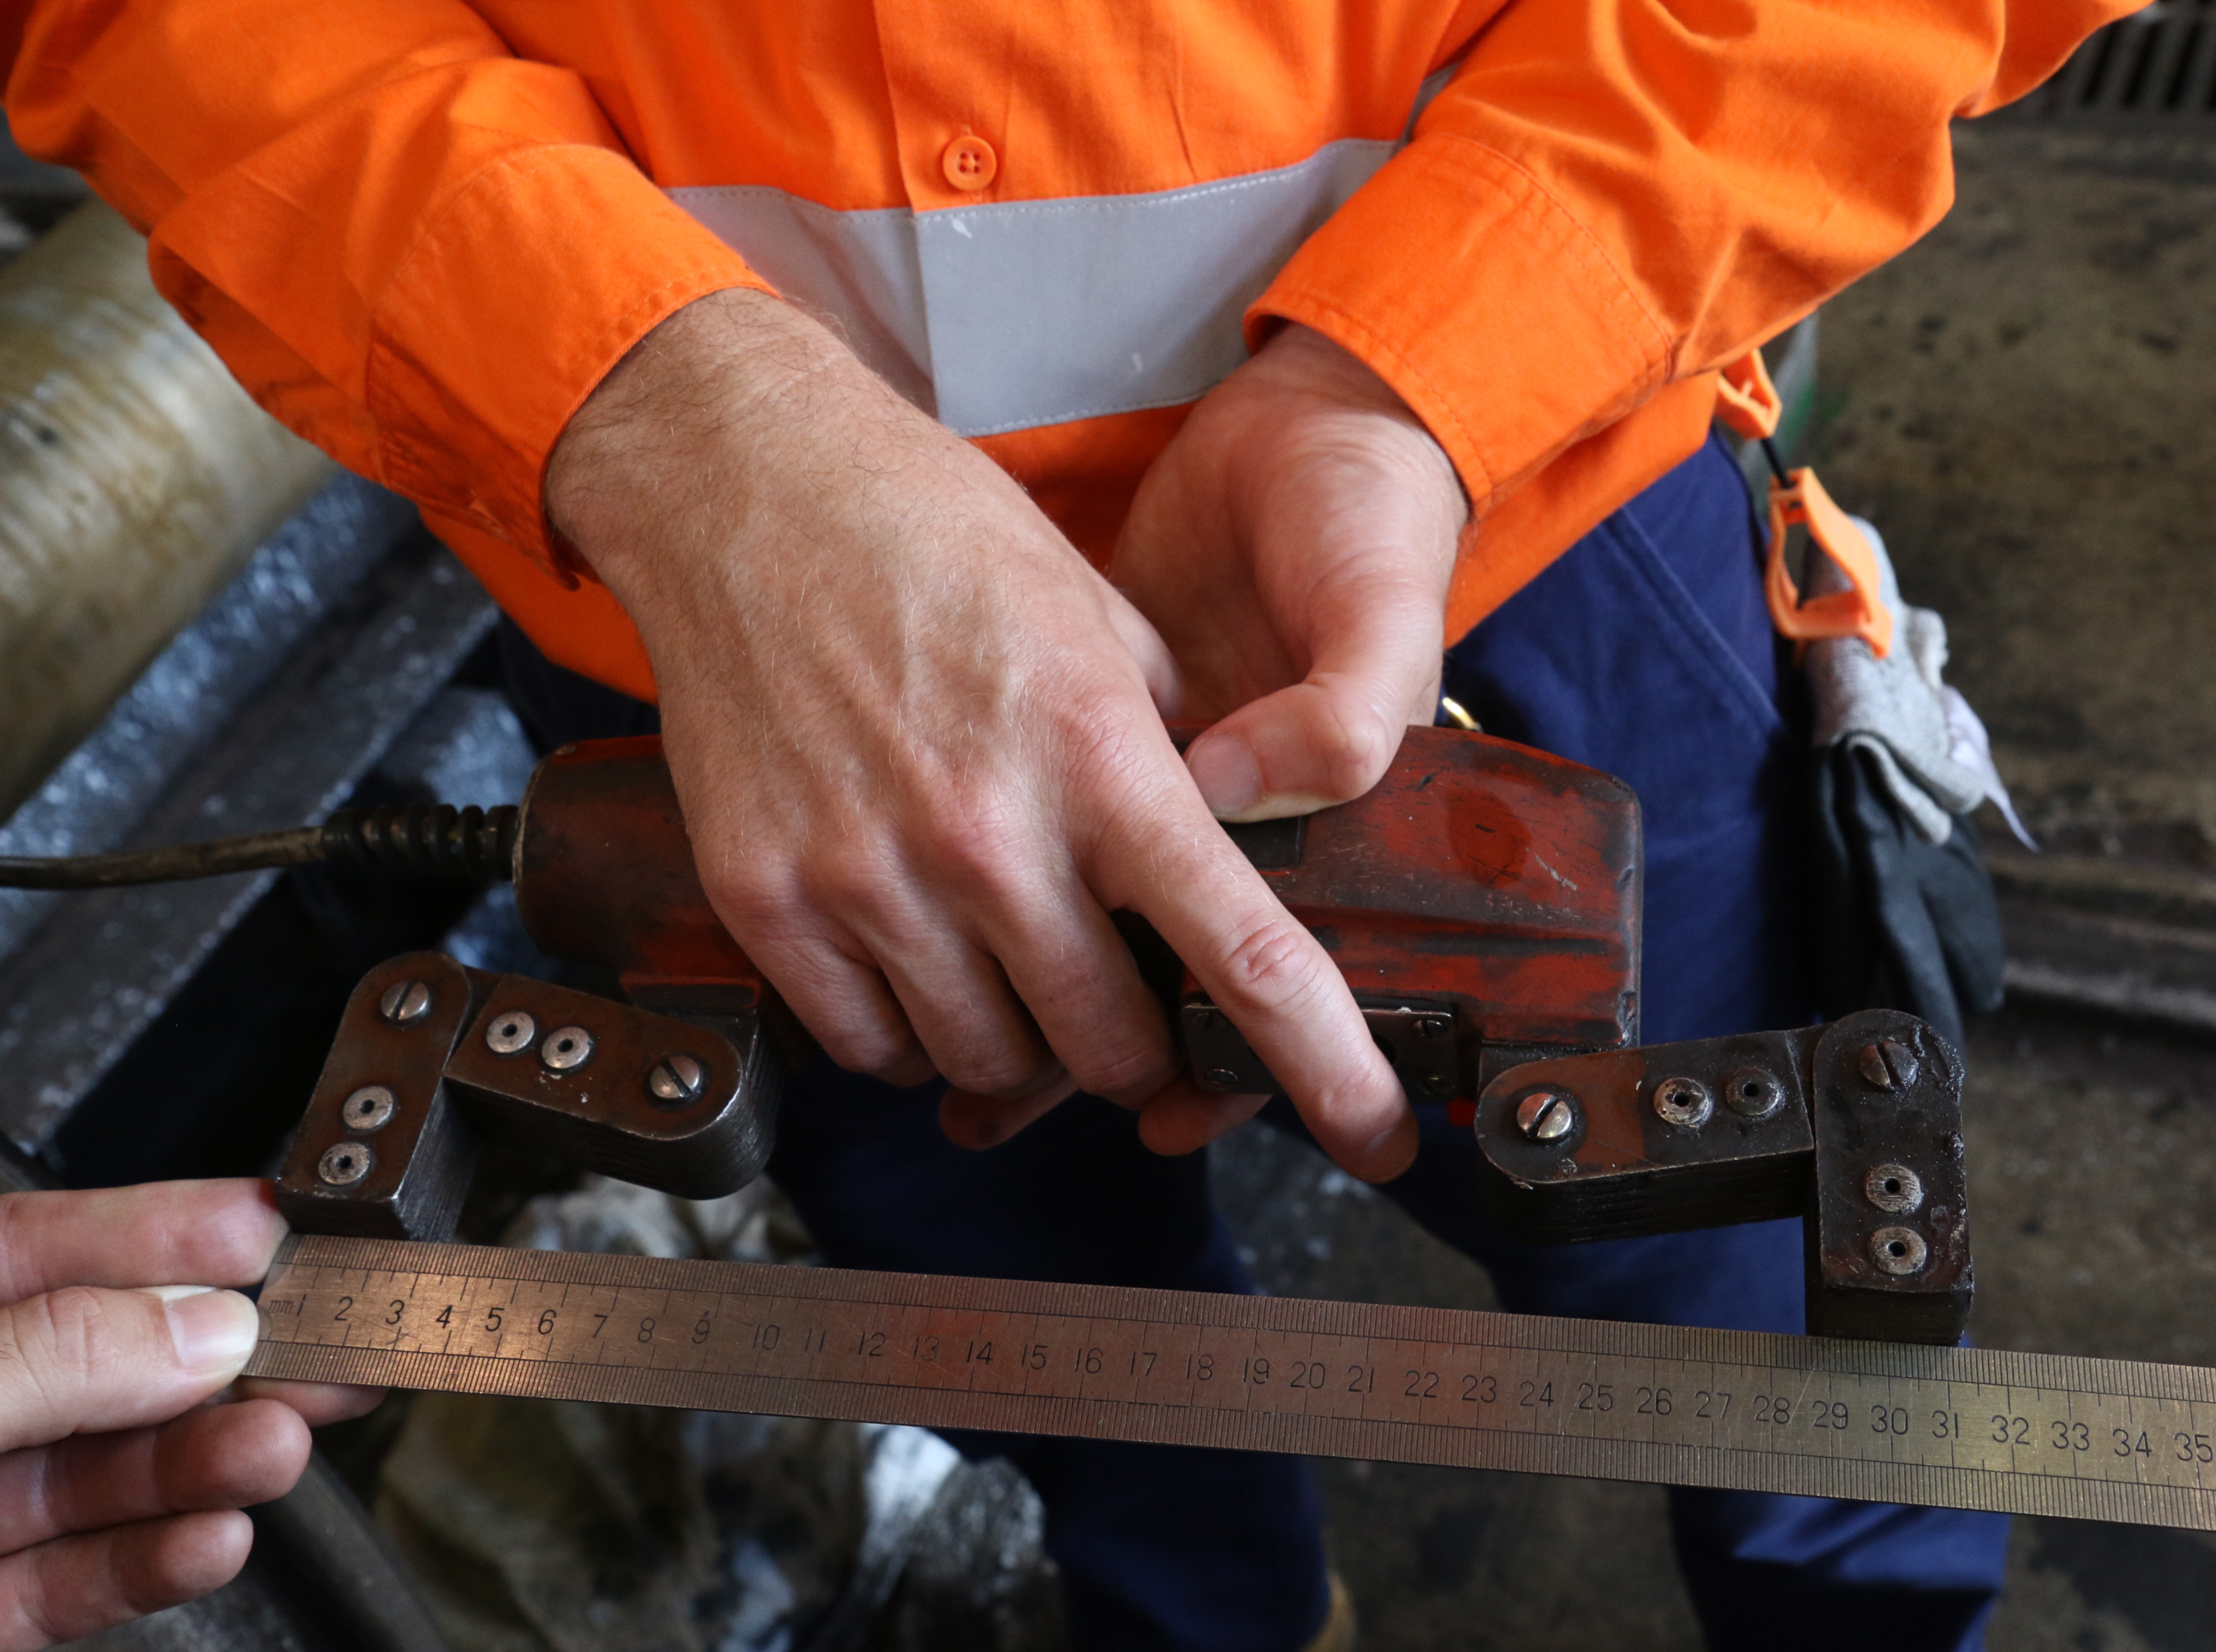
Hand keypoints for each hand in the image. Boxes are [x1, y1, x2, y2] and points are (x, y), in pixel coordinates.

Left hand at [0, 1179, 366, 1647]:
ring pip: (108, 1473)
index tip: (270, 1223)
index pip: (39, 1250)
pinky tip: (216, 1537)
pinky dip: (156, 1560)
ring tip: (282, 1446)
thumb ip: (51, 1359)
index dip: (160, 1230)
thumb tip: (199, 1326)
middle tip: (332, 1338)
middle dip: (224, 1353)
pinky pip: (80, 1578)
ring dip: (211, 1459)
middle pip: (104, 1363)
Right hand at [545, 290, 1416, 1179]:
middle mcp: (988, 836)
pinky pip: (869, 1046)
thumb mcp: (1102, 625)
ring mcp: (867, 875)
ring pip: (987, 1063)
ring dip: (1018, 1044)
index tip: (1378, 1137)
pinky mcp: (767, 898)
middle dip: (1136, 1048)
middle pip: (1110, 1048)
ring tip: (1003, 957)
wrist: (749, 491)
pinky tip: (915, 957)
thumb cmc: (937, 542)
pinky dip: (908, 1033)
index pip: (1247, 958)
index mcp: (1102, 761)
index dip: (1328, 1070)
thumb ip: (1167, 761)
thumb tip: (1214, 871)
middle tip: (1122, 999)